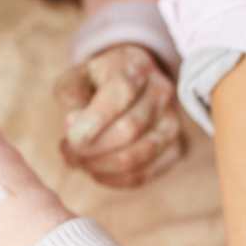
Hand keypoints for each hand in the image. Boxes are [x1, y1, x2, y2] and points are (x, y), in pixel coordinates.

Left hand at [54, 45, 184, 187]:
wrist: (132, 85)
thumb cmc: (97, 82)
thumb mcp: (77, 77)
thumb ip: (71, 97)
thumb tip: (75, 128)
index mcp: (135, 66)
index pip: (121, 92)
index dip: (93, 121)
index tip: (70, 138)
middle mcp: (161, 91)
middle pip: (129, 129)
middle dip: (92, 149)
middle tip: (69, 152)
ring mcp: (173, 121)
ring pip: (138, 156)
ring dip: (101, 166)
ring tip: (80, 162)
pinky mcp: (176, 148)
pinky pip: (146, 174)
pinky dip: (115, 179)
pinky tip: (97, 171)